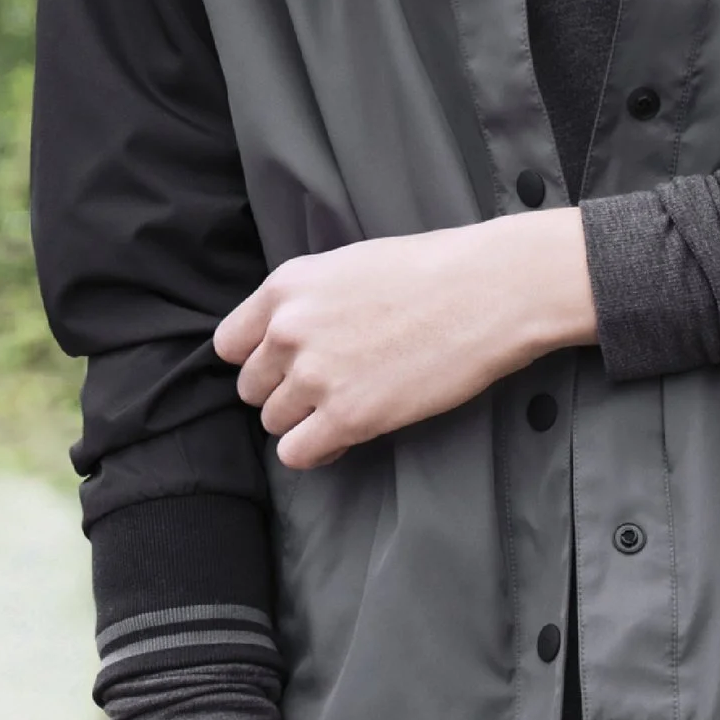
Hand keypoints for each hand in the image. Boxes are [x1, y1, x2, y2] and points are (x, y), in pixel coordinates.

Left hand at [213, 208, 596, 468]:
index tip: (288, 364)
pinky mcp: (346, 417)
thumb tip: (289, 338)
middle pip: (252, 387)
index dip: (260, 358)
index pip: (230, 343)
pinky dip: (319, 449)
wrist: (488, 291)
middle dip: (286, 390)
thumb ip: (308, 302)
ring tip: (350, 404)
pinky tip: (349, 432)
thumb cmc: (433, 270)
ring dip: (306, 420)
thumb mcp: (350, 265)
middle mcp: (288, 330)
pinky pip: (297, 454)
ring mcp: (315, 376)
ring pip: (274, 422)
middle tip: (331, 384)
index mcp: (287, 287)